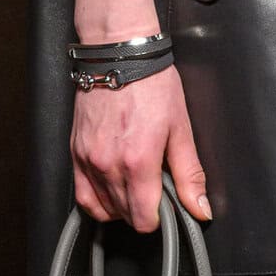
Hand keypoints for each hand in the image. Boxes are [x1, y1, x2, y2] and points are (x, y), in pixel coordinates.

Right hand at [72, 64, 210, 229]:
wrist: (119, 55)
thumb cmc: (151, 84)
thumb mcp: (180, 129)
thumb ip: (190, 175)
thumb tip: (200, 208)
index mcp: (138, 162)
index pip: (145, 219)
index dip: (160, 218)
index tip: (167, 204)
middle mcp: (108, 165)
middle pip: (125, 216)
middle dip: (143, 210)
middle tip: (155, 188)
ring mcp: (88, 160)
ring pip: (103, 209)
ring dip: (122, 206)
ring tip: (136, 186)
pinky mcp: (75, 153)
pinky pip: (82, 195)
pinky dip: (97, 200)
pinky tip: (112, 189)